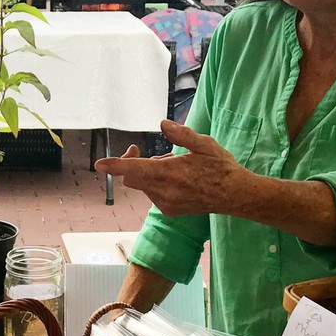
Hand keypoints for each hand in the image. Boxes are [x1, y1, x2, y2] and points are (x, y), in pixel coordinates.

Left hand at [94, 119, 251, 215]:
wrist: (235, 196)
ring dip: (148, 173)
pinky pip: (153, 194)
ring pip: (143, 185)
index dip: (115, 166)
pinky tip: (177, 178)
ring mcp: (167, 204)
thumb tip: (162, 124)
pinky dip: (156, 183)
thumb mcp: (205, 144)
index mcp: (171, 173)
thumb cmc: (221, 167)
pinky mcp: (170, 211)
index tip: (99, 164)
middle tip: (136, 148)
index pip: (135, 170)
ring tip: (173, 165)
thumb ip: (181, 134)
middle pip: (133, 178)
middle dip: (130, 163)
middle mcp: (165, 192)